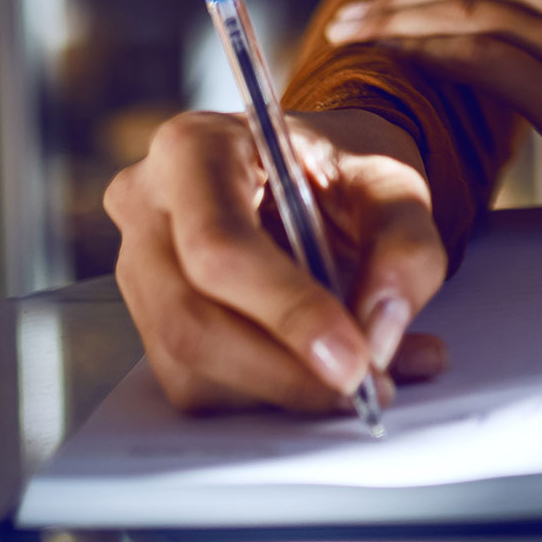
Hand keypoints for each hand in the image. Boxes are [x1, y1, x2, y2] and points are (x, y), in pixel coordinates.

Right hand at [106, 107, 448, 414]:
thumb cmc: (345, 165)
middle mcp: (148, 206)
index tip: (354, 359)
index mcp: (194, 148)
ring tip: (370, 376)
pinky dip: (272, 392)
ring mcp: (138, 269)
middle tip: (366, 387)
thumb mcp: (395, 180)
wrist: (320, 172)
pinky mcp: (150, 321)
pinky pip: (198, 383)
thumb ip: (404, 245)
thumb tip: (379, 333)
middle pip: (192, 318)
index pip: (220, 244)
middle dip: (285, 369)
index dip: (286, 311)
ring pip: (191, 364)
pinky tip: (329, 373)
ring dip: (284, 389)